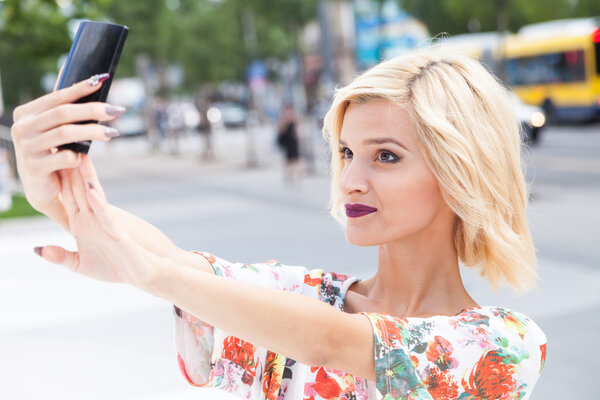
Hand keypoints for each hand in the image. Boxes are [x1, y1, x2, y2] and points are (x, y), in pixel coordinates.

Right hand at [10, 74, 123, 224]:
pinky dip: (78, 157)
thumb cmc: (51, 152)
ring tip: (113, 132)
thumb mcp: (54, 128)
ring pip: (66, 134)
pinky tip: (82, 159)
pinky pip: (64, 157)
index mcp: (25, 113)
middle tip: (116, 110)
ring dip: (93, 132)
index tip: (102, 81)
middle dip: (93, 110)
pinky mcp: (34, 168)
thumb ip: (64, 104)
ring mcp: (26, 148)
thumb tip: (84, 75)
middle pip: (63, 114)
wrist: (40, 187)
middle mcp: (21, 128)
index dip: (80, 89)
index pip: (57, 98)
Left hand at [34, 155, 157, 287]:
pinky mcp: (118, 234)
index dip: (58, 178)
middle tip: (63, 142)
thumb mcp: (80, 266)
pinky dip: (99, 205)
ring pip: (93, 197)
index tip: (50, 157)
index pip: (67, 196)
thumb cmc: (115, 268)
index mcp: (82, 225)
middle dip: (70, 168)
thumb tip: (38, 249)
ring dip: (85, 178)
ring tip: (79, 155)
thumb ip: (61, 256)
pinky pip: (106, 217)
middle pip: (78, 190)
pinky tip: (91, 191)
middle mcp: (92, 220)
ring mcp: (105, 225)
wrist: (143, 274)